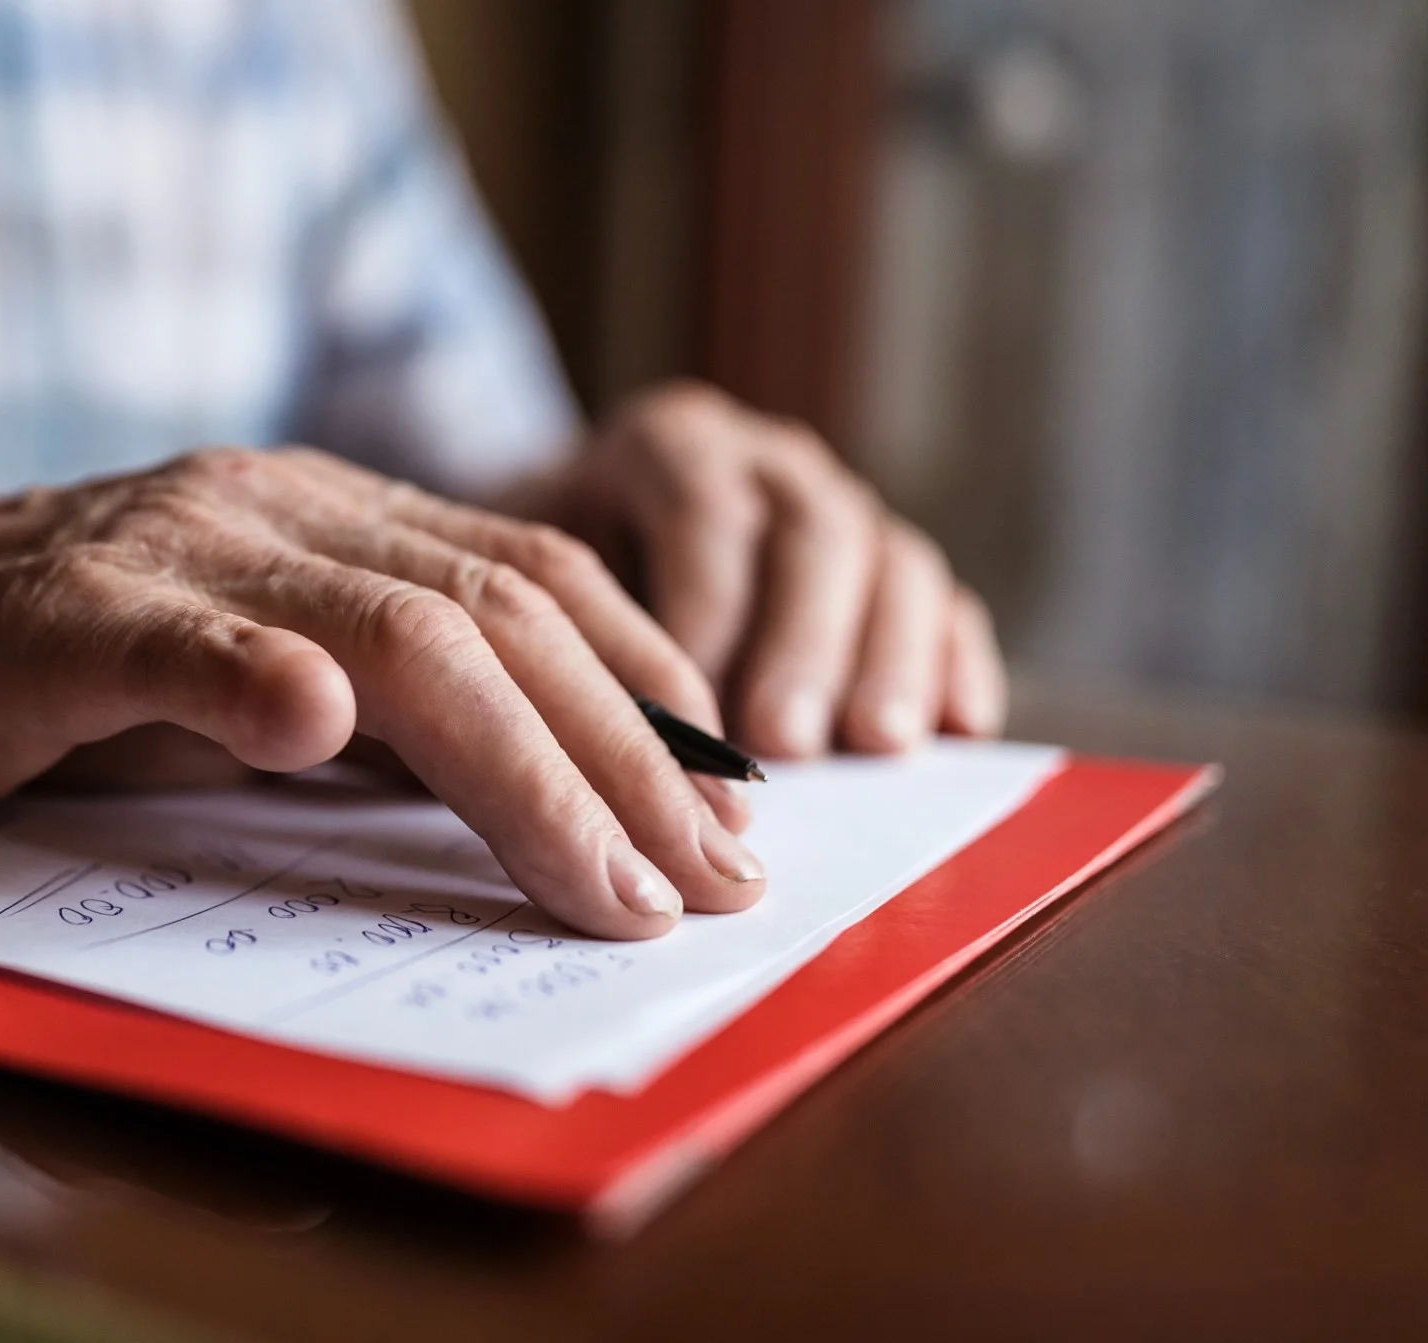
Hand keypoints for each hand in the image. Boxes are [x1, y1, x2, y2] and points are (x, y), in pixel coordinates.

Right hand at [0, 448, 767, 938]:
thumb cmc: (36, 671)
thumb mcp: (236, 684)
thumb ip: (364, 712)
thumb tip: (526, 795)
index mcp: (328, 515)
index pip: (540, 584)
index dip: (656, 694)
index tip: (737, 811)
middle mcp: (275, 508)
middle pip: (508, 613)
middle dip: (637, 755)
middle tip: (724, 879)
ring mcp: (175, 549)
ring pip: (399, 631)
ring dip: (528, 765)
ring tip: (612, 878)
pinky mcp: (66, 610)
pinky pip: (184, 638)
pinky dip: (261, 681)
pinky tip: (324, 737)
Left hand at [533, 382, 1005, 758]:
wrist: (578, 538)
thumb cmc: (548, 576)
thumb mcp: (535, 577)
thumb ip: (580, 632)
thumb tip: (629, 736)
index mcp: (673, 444)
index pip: (707, 510)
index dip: (709, 609)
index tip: (694, 709)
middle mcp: (770, 463)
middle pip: (815, 533)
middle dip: (804, 644)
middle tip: (787, 740)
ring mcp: (843, 508)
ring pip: (893, 562)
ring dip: (889, 659)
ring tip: (876, 744)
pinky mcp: (893, 570)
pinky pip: (945, 602)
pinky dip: (956, 661)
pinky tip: (961, 727)